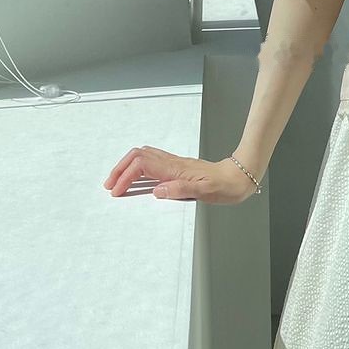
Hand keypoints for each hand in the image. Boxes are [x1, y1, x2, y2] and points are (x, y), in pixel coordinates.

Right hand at [102, 145, 260, 202]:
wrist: (239, 176)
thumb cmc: (225, 185)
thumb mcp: (206, 192)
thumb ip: (181, 190)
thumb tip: (157, 191)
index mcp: (176, 170)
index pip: (142, 167)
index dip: (126, 177)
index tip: (116, 191)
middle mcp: (173, 163)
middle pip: (137, 156)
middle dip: (120, 169)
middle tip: (109, 185)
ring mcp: (174, 163)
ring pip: (143, 156)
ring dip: (127, 166)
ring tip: (117, 181)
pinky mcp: (177, 167)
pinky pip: (152, 161)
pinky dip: (138, 166)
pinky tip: (137, 176)